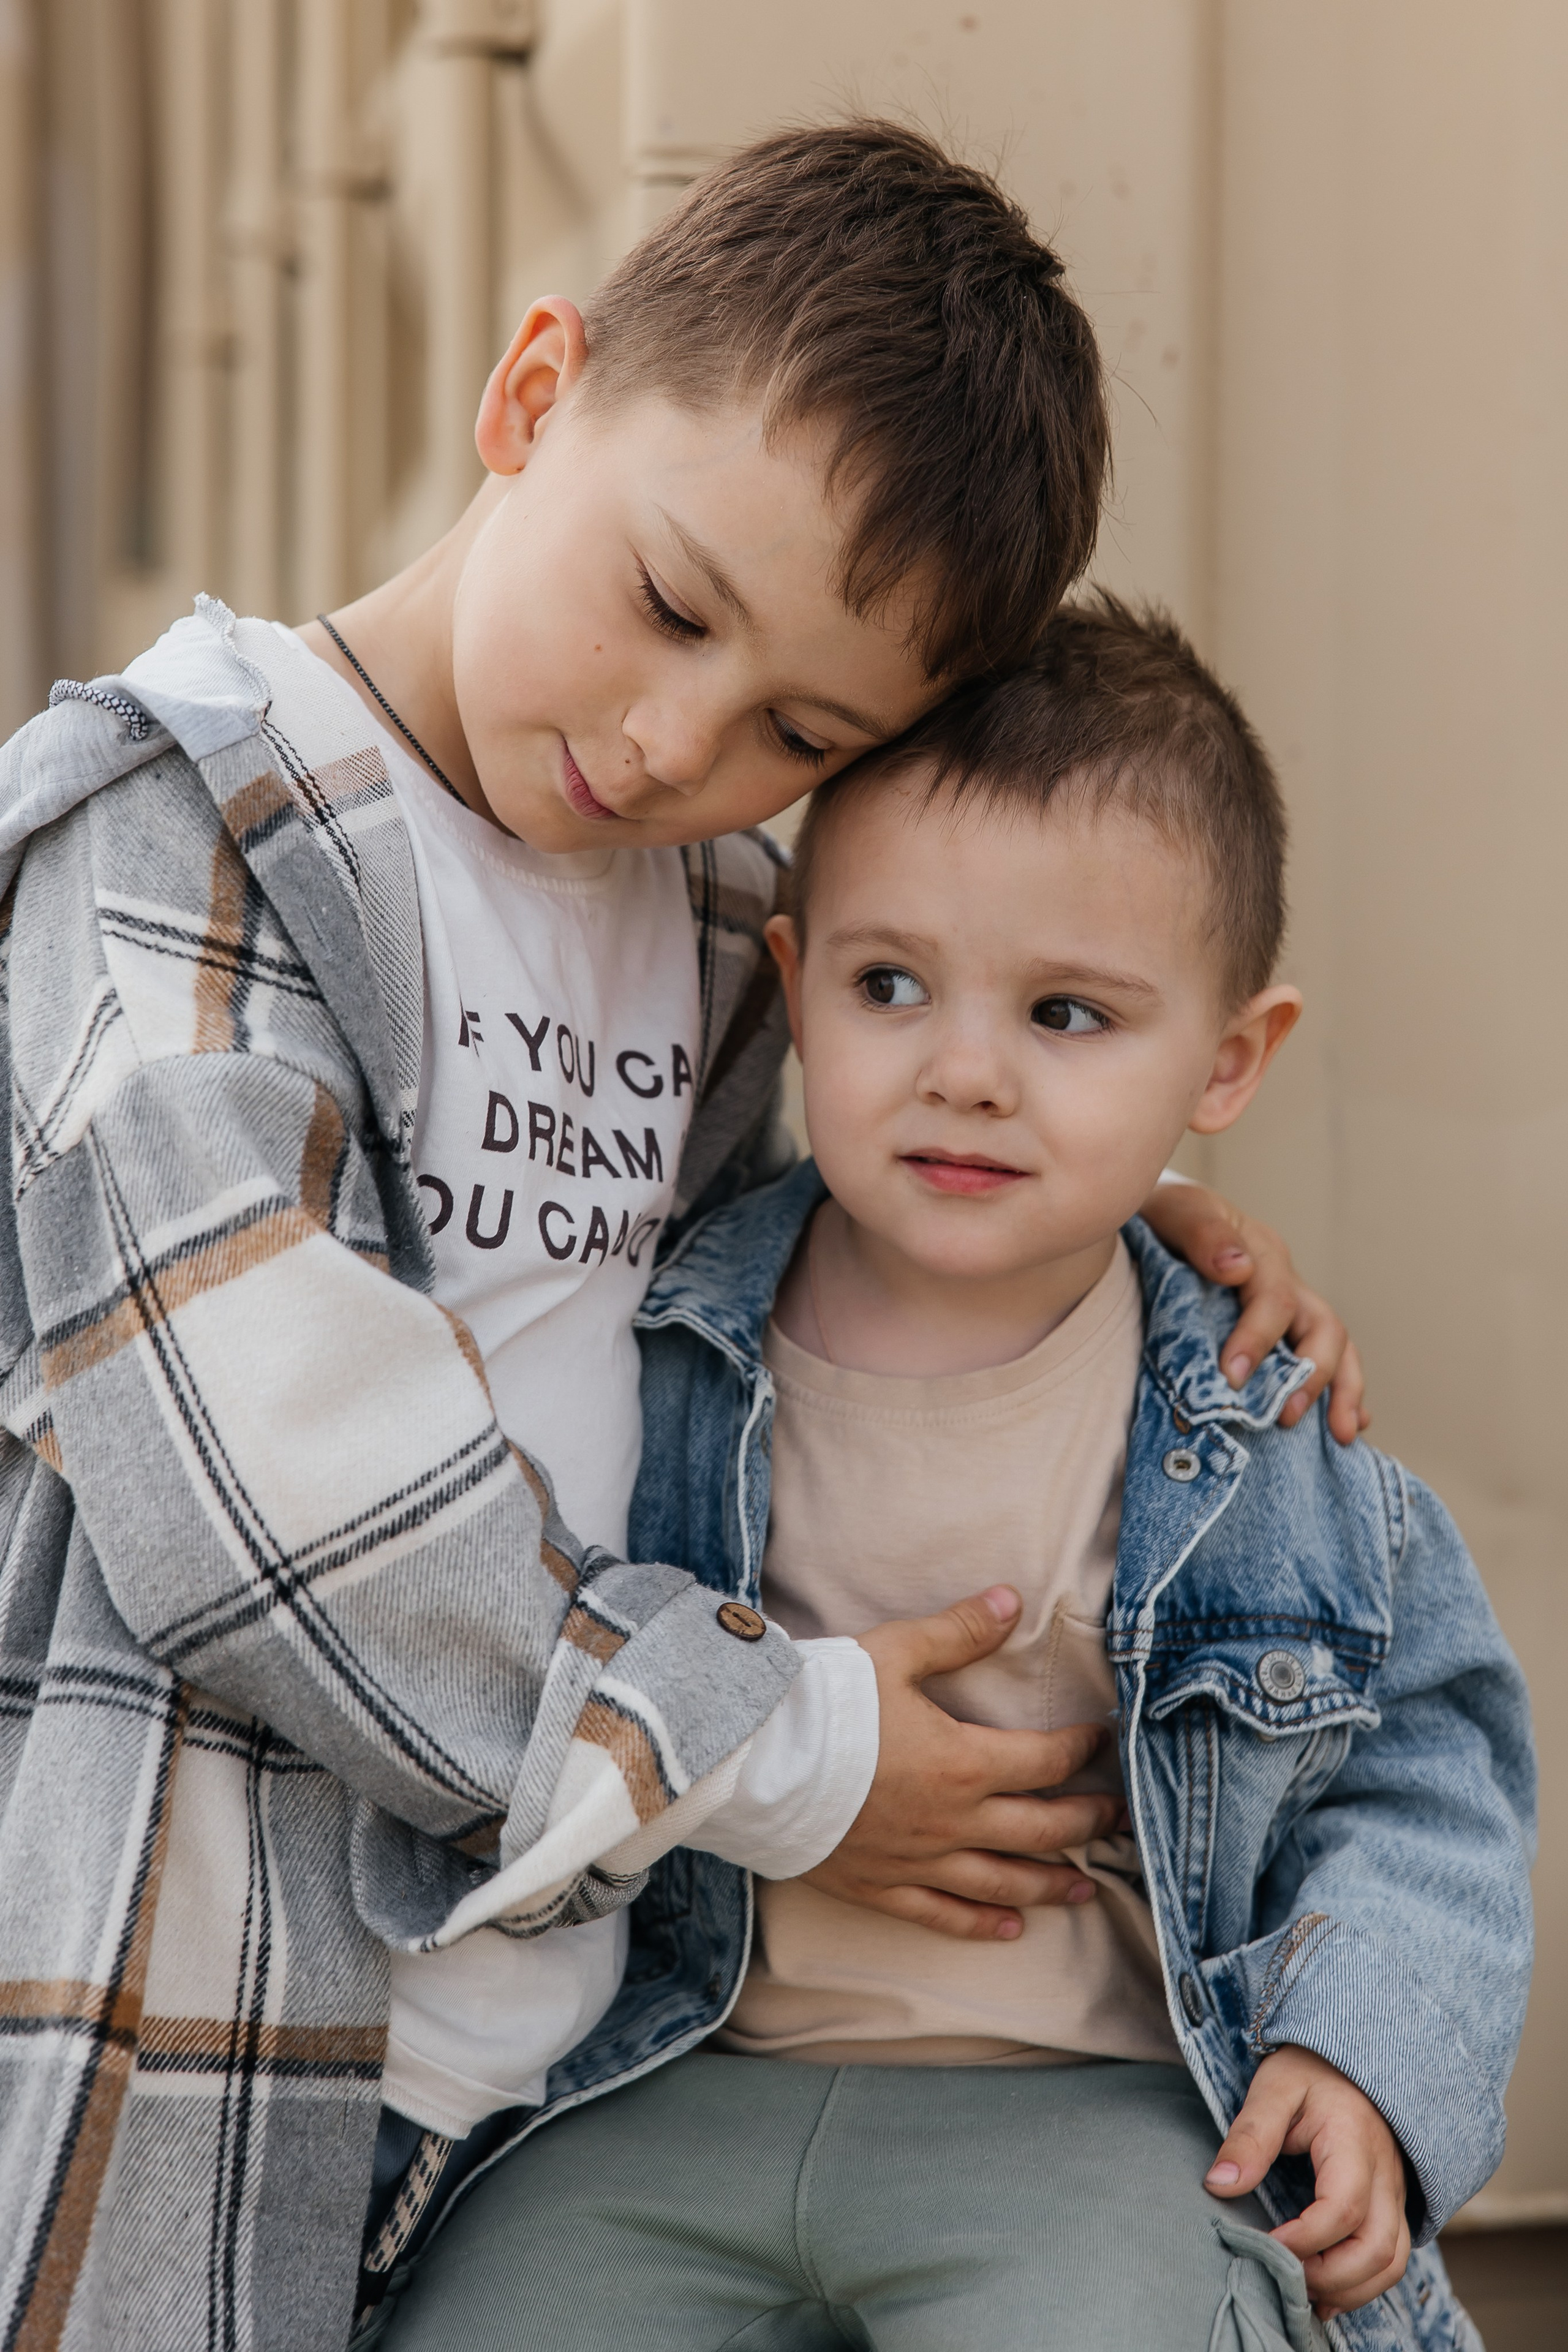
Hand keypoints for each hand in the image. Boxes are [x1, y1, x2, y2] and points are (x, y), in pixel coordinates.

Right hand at [803, 1585, 1123, 1941]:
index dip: (1082, 1749)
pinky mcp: (882, 1885)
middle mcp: (953, 1821)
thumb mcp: (896, 1652)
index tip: (1103, 1740)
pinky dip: (981, 1924)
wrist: (756, 1763)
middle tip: (1118, 1818)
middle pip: (1041, 1828)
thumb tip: (1013, 1600)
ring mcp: (919, 1860)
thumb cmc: (825, 1704)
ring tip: (1088, 1886)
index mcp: (964, 1762)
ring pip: (1002, 1881)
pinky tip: (1009, 1929)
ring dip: (1050, 1883)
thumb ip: (958, 1631)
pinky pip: (943, 1914)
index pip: (1045, 1760)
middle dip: (1087, 1822)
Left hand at [1138, 1180, 1369, 1444]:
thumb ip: (1202, 1234)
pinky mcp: (1287, 1331)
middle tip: (1284, 1417)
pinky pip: (1328, 1361)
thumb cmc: (1168, 1217)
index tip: (1234, 1377)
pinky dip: (1341, 1393)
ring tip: (1342, 1434)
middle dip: (1312, 1376)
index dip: (1258, 1339)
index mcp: (1262, 1254)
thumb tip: (1236, 1266)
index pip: (1274, 1300)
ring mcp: (1293, 1308)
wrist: (1160, 1219)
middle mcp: (1287, 1282)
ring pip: (1336, 1347)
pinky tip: (1344, 1426)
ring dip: (1341, 1391)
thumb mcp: (1177, 1213)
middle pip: (1323, 1327)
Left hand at [1204, 2046, 1410, 2317]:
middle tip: (1282, 2275)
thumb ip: (1249, 2136)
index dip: (1304, 2238)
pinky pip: (1391, 2259)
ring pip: (1390, 2263)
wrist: (1347, 2060)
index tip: (1264, 2242)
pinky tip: (1324, 2292)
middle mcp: (1385, 2174)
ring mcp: (1394, 2193)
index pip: (1342, 2208)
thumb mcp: (1272, 2088)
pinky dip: (1362, 2285)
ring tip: (1300, 2291)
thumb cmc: (1307, 2071)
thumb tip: (1218, 2186)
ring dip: (1348, 2289)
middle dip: (1328, 2276)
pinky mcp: (1391, 2206)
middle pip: (1375, 2249)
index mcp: (1355, 2140)